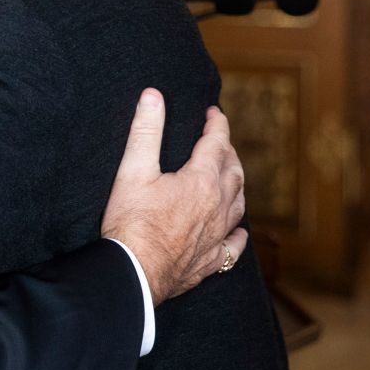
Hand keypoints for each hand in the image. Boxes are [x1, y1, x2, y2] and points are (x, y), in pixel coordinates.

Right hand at [99, 91, 246, 305]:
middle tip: (219, 141)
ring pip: (238, 204)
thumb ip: (145, 131)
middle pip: (234, 172)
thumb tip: (153, 96)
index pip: (216, 143)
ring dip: (237, 185)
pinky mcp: (210, 261)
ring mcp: (216, 235)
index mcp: (201, 181)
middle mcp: (217, 207)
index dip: (216, 124)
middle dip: (228, 152)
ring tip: (231, 176)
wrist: (134, 273)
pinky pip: (234, 245)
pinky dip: (238, 233)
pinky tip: (238, 231)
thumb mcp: (133, 171)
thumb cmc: (131, 223)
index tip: (213, 113)